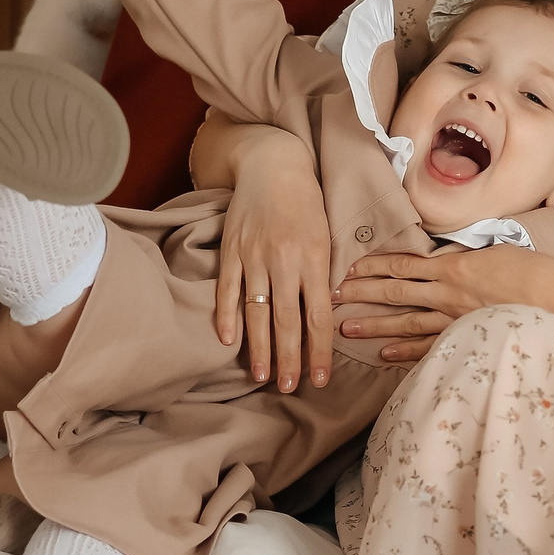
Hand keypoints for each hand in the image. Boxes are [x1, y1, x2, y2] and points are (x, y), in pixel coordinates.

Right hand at [215, 129, 333, 391]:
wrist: (273, 166)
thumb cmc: (306, 204)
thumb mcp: (325, 237)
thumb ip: (323, 275)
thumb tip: (327, 315)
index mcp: (314, 260)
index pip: (319, 317)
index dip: (319, 351)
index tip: (319, 379)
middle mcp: (285, 261)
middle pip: (288, 321)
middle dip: (289, 359)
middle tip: (287, 388)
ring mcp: (255, 256)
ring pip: (257, 312)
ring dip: (259, 347)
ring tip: (261, 376)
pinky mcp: (232, 250)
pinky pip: (228, 290)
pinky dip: (226, 316)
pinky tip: (228, 341)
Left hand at [337, 243, 553, 364]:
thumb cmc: (542, 276)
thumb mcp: (504, 253)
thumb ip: (474, 258)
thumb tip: (459, 260)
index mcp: (457, 266)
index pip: (405, 264)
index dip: (375, 266)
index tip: (351, 268)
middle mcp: (450, 293)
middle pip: (396, 292)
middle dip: (361, 294)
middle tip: (332, 296)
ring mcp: (457, 321)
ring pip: (405, 322)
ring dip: (372, 325)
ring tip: (344, 329)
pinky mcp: (469, 341)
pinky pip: (430, 348)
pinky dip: (405, 352)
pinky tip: (385, 355)